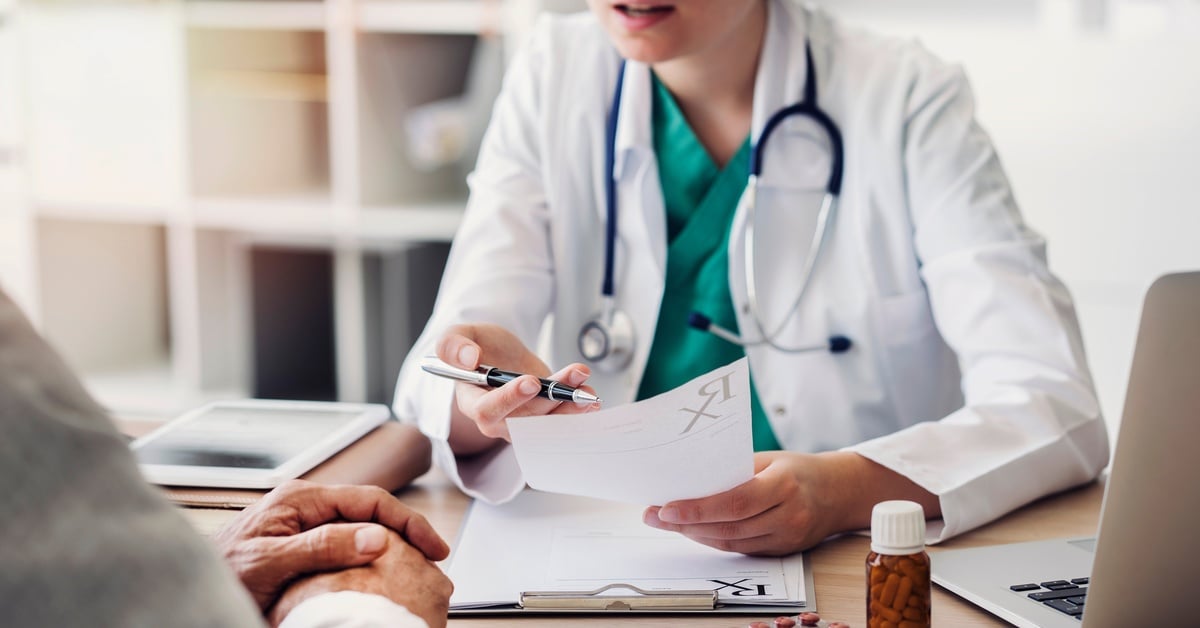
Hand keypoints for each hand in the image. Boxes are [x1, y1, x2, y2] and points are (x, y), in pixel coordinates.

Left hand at [214, 480, 449, 610]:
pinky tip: (379, 576)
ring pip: (361, 531)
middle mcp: (305, 508)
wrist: (188, 595)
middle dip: (406, 534)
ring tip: (414, 569)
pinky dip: (369, 560)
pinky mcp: (302, 549)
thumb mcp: (272, 562)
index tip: (433, 547)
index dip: (408, 522)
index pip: (371, 500)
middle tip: (434, 562)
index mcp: (301, 499)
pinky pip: (345, 548)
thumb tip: (375, 537)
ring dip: (390, 548)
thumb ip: (322, 546)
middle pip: (371, 513)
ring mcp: (304, 527)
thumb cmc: (220, 575)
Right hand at [436, 323, 598, 450]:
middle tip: (573, 380)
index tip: (531, 382)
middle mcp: (497, 419)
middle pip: (524, 420)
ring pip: (546, 422)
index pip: (487, 410)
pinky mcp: (541, 417)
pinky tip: (590, 395)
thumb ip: (453, 344)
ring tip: (587, 388)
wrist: (500, 352)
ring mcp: (521, 421)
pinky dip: (577, 409)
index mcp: (471, 401)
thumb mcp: (461, 334)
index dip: (509, 399)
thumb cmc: (478, 346)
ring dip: (570, 406)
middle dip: (551, 401)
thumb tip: (468, 359)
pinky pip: (559, 420)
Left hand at [643, 452, 940, 554]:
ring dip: (694, 535)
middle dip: (685, 523)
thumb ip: (735, 470)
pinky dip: (713, 540)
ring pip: (730, 543)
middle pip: (728, 527)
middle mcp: (788, 515)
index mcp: (785, 485)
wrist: (839, 492)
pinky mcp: (782, 551)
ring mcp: (786, 538)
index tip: (666, 507)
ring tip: (666, 523)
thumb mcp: (769, 459)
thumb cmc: (798, 469)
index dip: (698, 509)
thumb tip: (689, 477)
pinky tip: (693, 531)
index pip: (735, 502)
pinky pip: (740, 549)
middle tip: (653, 515)